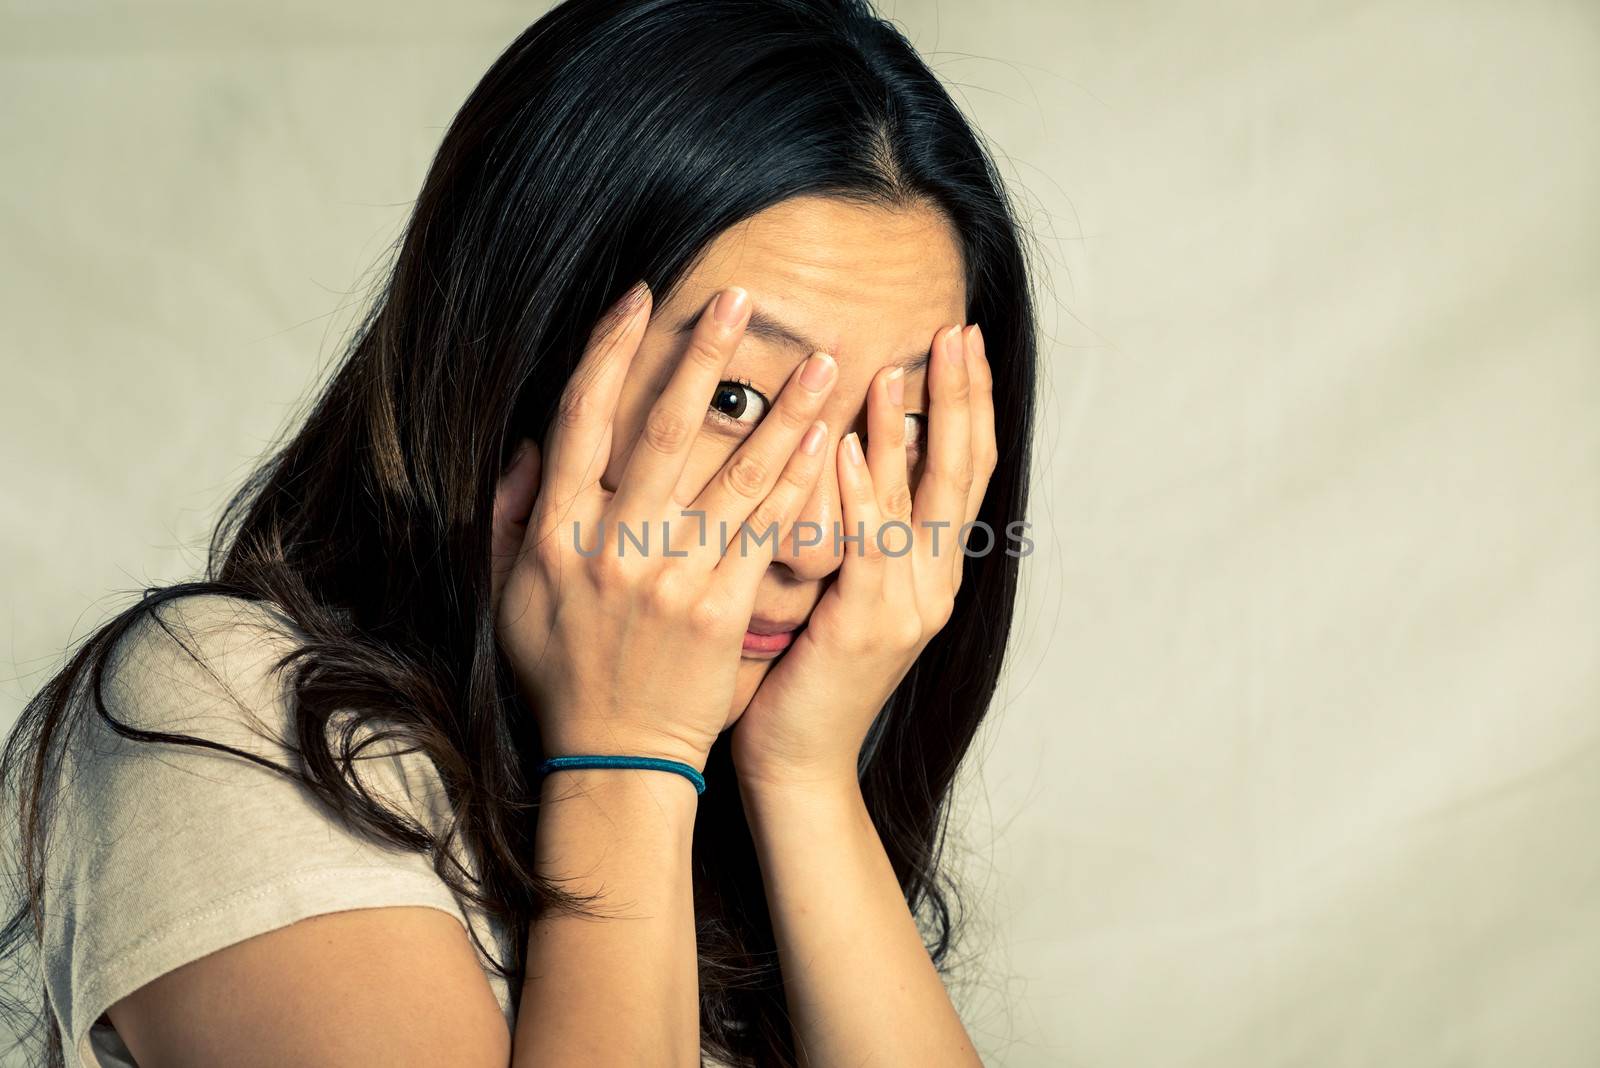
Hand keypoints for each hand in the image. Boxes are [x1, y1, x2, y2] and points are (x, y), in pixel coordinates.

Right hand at [489, 282, 838, 771]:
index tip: (639, 298)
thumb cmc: (565, 672)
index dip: (609, 352)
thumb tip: (532, 442)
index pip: (580, 419)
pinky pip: (764, 533)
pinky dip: (798, 484)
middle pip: (658, 430)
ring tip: (824, 363)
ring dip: (780, 412)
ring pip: (730, 475)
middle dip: (701, 355)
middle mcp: (610, 546)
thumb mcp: (514, 593)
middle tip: (739, 297)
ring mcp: (668, 578)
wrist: (615, 754)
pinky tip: (829, 442)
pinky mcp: (720, 609)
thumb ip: (516, 514)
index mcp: (556, 533)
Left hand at [729, 322, 996, 787]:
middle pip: (964, 471)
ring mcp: (908, 605)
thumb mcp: (842, 587)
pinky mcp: (866, 625)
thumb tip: (848, 445)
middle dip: (962, 396)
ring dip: (915, 425)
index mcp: (932, 569)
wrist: (798, 760)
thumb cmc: (803, 669)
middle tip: (956, 329)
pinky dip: (868, 490)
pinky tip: (858, 442)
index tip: (960, 338)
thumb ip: (857, 524)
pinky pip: (871, 544)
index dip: (969, 401)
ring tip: (904, 361)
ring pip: (925, 499)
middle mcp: (934, 582)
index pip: (965, 468)